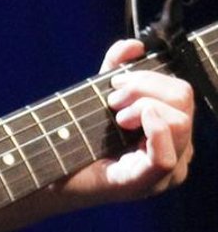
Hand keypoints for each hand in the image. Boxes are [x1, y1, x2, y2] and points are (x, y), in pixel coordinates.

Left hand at [59, 38, 194, 204]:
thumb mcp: (98, 95)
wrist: (47, 176)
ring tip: (116, 118)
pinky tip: (129, 121)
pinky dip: (152, 131)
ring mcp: (164, 174)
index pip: (182, 92)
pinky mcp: (143, 185)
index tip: (114, 84)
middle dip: (144, 88)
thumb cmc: (76, 141)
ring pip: (178, 122)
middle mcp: (176, 153)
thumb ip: (116, 67)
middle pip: (184, 100)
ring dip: (142, 106)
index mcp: (170, 132)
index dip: (150, 78)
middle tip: (113, 102)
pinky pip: (164, 157)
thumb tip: (135, 46)